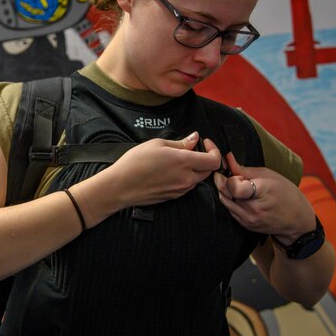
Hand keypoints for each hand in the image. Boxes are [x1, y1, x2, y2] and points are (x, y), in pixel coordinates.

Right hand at [104, 131, 220, 206]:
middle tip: (193, 150)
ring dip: (194, 169)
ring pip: (197, 179)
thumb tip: (194, 139)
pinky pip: (186, 186)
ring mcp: (180, 190)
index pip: (214, 160)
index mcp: (184, 162)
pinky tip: (170, 171)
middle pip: (208, 170)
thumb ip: (180, 143)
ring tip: (178, 160)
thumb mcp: (157, 144)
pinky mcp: (173, 197)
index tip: (205, 143)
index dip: (214, 150)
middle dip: (204, 159)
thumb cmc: (135, 163)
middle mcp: (186, 178)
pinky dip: (184, 177)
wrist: (120, 186)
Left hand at [204, 140, 314, 241]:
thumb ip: (244, 169)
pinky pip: (230, 210)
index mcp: (262, 193)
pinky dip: (231, 201)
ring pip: (225, 202)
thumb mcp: (269, 175)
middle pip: (226, 193)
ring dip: (226, 192)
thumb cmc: (286, 193)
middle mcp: (253, 209)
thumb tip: (227, 159)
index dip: (231, 179)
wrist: (297, 220)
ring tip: (239, 187)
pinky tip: (242, 197)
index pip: (234, 187)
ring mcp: (249, 220)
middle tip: (234, 178)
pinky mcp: (246, 226)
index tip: (236, 175)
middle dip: (225, 183)